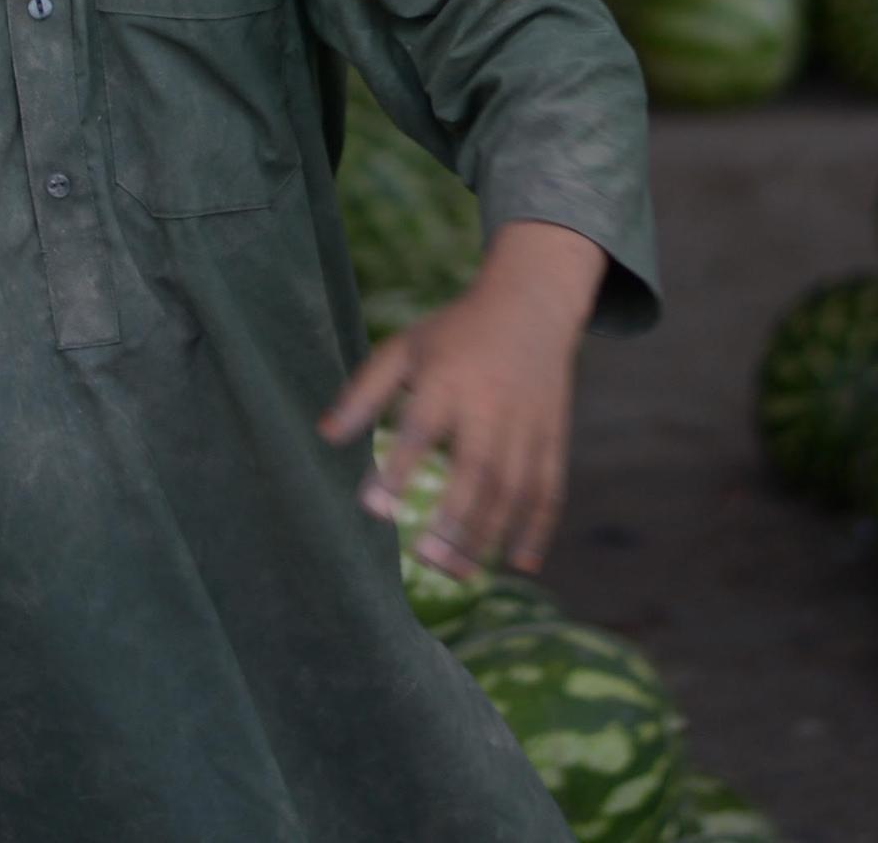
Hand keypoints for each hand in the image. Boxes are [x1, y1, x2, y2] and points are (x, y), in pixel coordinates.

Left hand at [320, 220, 604, 577]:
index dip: (398, 469)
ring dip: (490, 534)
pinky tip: (520, 562)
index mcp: (448, 379)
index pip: (421, 429)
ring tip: (460, 574)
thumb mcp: (404, 347)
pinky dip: (538, 527)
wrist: (531, 304)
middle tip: (425, 562)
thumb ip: (364, 392)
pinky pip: (549, 487)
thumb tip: (325, 437)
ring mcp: (527, 423)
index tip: (374, 510)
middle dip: (454, 519)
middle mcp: (491, 404)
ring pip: (514, 487)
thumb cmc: (454, 332)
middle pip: (477, 469)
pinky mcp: (553, 435)